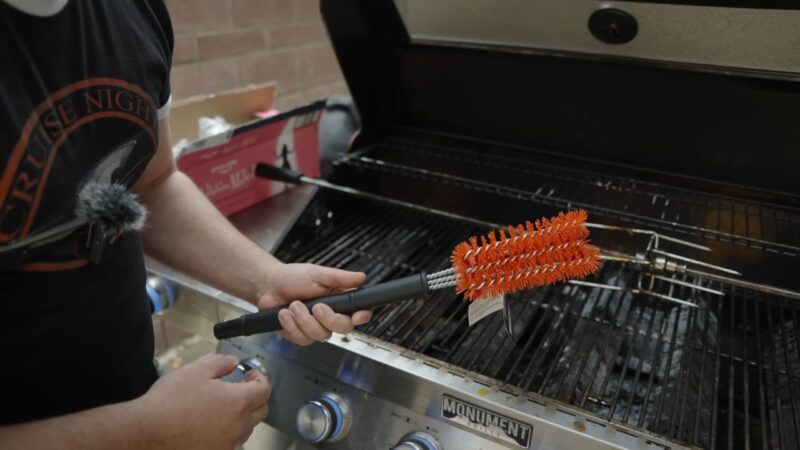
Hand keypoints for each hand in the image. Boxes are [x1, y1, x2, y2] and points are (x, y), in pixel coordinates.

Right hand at [139, 354, 270, 449]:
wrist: (147, 431)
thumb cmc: (170, 400)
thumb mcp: (196, 370)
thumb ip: (221, 363)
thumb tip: (233, 362)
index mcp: (238, 402)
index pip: (264, 390)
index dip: (260, 378)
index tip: (250, 374)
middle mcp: (238, 425)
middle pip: (261, 410)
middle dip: (256, 396)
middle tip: (242, 387)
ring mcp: (227, 442)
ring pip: (247, 428)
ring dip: (244, 415)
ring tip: (225, 405)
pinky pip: (231, 441)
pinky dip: (229, 430)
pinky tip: (212, 423)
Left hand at [257, 263, 371, 345]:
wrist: (269, 286)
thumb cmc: (292, 278)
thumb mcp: (317, 273)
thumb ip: (340, 278)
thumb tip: (361, 277)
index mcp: (339, 299)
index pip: (360, 312)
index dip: (362, 316)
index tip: (357, 316)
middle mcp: (330, 316)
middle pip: (344, 328)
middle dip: (329, 319)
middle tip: (316, 306)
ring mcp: (316, 327)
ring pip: (321, 335)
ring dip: (304, 320)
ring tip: (293, 305)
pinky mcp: (301, 335)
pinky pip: (302, 339)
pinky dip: (291, 325)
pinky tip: (284, 313)